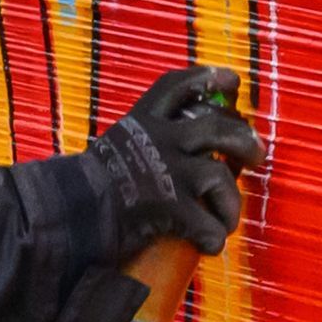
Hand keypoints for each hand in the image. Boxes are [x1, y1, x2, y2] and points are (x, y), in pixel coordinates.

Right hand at [82, 62, 263, 260]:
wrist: (63, 213)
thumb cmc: (83, 187)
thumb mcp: (114, 148)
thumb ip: (142, 143)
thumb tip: (175, 152)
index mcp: (141, 121)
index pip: (177, 86)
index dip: (206, 77)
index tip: (231, 77)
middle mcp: (158, 139)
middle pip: (216, 128)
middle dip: (244, 140)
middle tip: (257, 154)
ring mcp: (167, 172)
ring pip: (219, 176)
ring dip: (230, 202)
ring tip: (227, 218)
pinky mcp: (170, 207)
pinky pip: (207, 223)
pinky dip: (213, 236)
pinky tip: (209, 245)